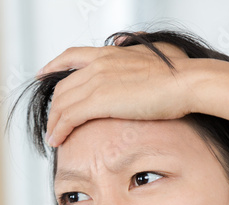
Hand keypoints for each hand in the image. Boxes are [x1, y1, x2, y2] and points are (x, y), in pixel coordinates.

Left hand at [36, 41, 194, 146]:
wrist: (186, 83)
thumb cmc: (179, 72)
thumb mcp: (156, 49)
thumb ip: (137, 46)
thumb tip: (126, 40)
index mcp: (110, 53)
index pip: (71, 57)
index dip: (54, 66)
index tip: (43, 74)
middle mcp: (99, 64)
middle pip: (63, 86)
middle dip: (54, 106)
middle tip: (52, 123)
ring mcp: (98, 81)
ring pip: (63, 103)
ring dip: (54, 122)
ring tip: (53, 138)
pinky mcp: (100, 101)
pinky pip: (69, 117)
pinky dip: (59, 129)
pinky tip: (57, 141)